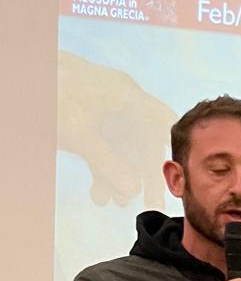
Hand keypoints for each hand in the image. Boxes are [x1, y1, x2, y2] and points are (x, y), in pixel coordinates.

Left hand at [57, 52, 175, 209]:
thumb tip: (132, 193)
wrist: (22, 76)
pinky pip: (103, 148)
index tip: (177, 176)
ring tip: (111, 201)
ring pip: (121, 149)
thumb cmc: (51, 95)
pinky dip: (101, 169)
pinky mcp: (87, 121)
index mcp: (126, 95)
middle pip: (141, 142)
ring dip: (117, 176)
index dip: (171, 149)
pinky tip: (98, 192)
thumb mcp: (80, 134)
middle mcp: (120, 102)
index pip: (161, 122)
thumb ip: (107, 165)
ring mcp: (104, 112)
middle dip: (140, 175)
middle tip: (148, 203)